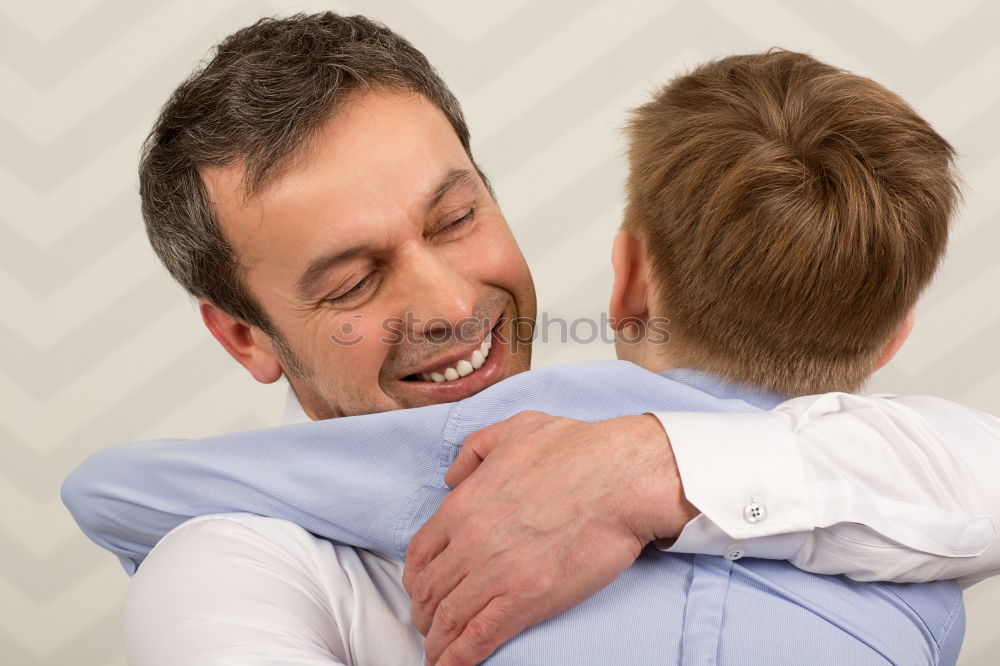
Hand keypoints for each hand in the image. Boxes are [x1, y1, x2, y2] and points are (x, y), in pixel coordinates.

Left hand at [402, 410, 696, 665]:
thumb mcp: (515, 429)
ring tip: (438, 653)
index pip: (420, 552)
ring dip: (438, 640)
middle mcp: (470, 541)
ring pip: (449, 618)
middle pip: (429, 590)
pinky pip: (479, 636)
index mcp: (464, 504)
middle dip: (424, 612)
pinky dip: (458, 657)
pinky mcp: (526, 599)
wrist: (622, 476)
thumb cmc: (578, 448)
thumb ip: (474, 450)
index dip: (417, 576)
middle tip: (429, 624)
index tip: (421, 588)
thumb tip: (452, 476)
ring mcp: (496, 573)